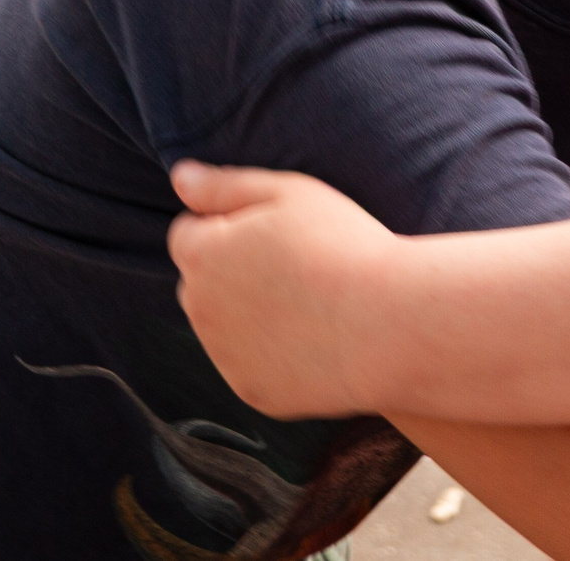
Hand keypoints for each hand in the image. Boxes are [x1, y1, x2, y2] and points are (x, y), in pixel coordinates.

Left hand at [169, 161, 395, 418]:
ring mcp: (225, 357)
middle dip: (230, 270)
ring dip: (250, 313)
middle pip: (201, 282)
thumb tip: (179, 177)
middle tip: (295, 263)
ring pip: (225, 326)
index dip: (230, 224)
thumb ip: (224, 186)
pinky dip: (273, 353)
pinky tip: (316, 337)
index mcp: (202, 255)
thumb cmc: (344, 247)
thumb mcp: (289, 193)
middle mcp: (200, 309)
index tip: (278, 230)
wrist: (390, 324)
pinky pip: (252, 366)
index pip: (188, 232)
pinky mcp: (253, 391)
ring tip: (311, 301)